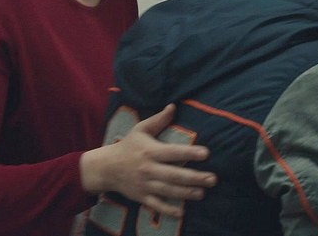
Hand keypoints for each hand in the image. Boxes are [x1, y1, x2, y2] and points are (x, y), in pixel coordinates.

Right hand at [80, 104, 216, 216]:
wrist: (105, 167)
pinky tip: (182, 212)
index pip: (173, 152)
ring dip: (186, 193)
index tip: (206, 153)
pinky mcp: (141, 196)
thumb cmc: (128, 146)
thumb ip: (159, 119)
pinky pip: (156, 205)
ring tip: (203, 193)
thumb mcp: (140, 129)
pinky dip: (168, 210)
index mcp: (151, 151)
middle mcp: (149, 169)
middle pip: (174, 174)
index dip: (189, 153)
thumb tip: (173, 106)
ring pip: (168, 191)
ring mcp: (145, 184)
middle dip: (194, 178)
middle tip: (212, 179)